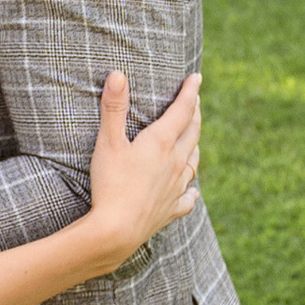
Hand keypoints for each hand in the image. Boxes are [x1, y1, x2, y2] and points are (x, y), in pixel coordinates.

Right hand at [87, 70, 199, 263]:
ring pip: (193, 162)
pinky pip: (187, 198)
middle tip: (195, 101)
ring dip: (195, 146)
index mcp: (161, 143)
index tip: (197, 78)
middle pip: (192, 133)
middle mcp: (175, 163)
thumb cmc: (110, 184)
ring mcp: (175, 187)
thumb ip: (113, 108)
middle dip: (194, 114)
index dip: (190, 92)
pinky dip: (191, 191)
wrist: (117, 230)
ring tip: (193, 138)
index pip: (182, 110)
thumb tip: (118, 74)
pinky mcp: (170, 209)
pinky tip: (192, 190)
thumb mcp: (107, 142)